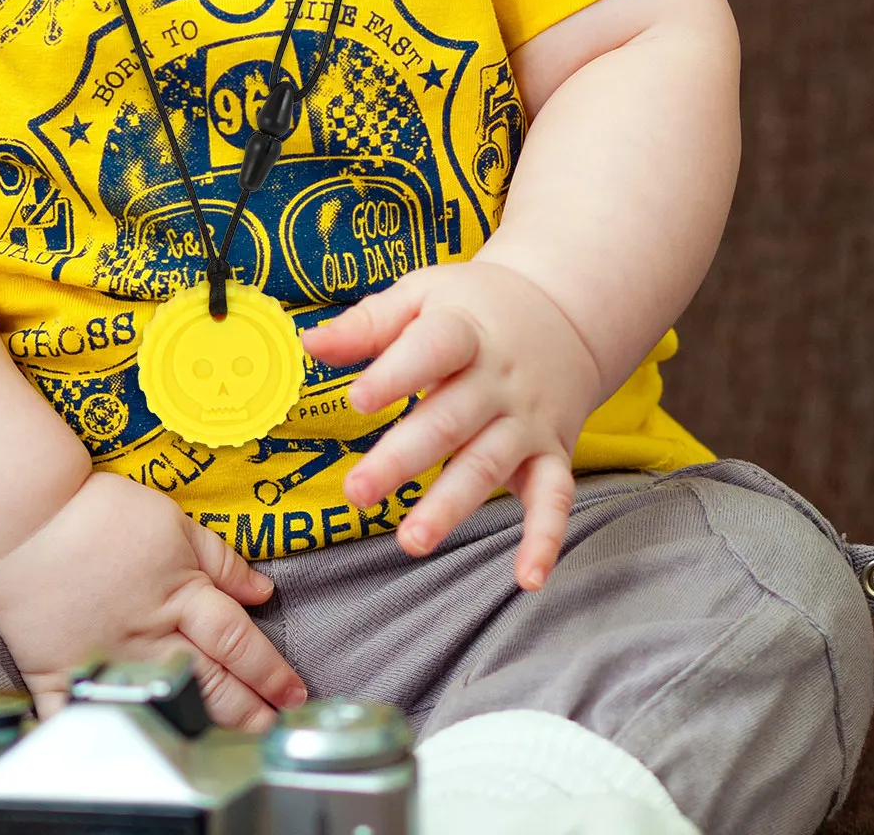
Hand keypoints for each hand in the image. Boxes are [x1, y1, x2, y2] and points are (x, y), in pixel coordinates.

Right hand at [0, 471, 306, 727]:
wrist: (24, 520)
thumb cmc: (98, 514)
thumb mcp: (172, 523)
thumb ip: (220, 559)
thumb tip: (263, 589)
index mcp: (180, 595)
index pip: (239, 641)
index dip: (271, 671)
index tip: (293, 692)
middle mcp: (150, 635)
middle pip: (213, 682)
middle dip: (250, 711)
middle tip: (274, 730)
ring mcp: (109, 660)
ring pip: (166, 705)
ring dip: (203, 728)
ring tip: (229, 745)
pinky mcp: (64, 675)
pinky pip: (87, 718)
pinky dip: (103, 738)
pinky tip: (127, 752)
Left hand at [303, 260, 602, 590]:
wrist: (564, 312)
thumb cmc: (473, 307)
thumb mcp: (422, 295)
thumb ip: (368, 323)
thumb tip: (309, 344)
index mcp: (463, 332)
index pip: (432, 350)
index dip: (396, 374)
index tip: (357, 399)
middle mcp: (497, 381)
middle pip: (449, 421)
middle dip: (402, 460)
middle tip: (357, 493)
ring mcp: (526, 422)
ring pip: (487, 466)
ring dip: (451, 507)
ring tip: (412, 540)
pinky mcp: (551, 454)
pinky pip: (554, 499)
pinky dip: (546, 539)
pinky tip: (527, 579)